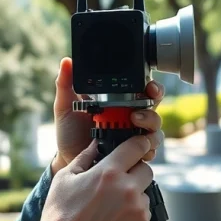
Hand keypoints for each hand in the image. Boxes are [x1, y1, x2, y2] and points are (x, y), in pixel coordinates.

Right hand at [38, 134, 155, 220]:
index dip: (138, 145)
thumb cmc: (60, 215)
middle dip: (135, 174)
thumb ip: (84, 157)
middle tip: (117, 185)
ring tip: (110, 212)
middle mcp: (128, 191)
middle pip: (146, 172)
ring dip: (133, 201)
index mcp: (109, 173)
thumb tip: (95, 145)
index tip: (137, 147)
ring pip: (145, 199)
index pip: (136, 147)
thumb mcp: (65, 179)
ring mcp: (138, 214)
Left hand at [51, 58, 166, 174]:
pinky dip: (149, 148)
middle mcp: (130, 114)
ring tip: (135, 125)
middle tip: (135, 113)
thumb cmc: (69, 132)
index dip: (151, 85)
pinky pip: (150, 149)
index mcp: (118, 100)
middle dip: (152, 106)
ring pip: (155, 127)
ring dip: (150, 125)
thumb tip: (67, 61)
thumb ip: (65, 84)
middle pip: (154, 105)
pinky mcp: (135, 152)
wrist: (68, 159)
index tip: (149, 86)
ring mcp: (134, 133)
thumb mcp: (65, 106)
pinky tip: (139, 149)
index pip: (142, 88)